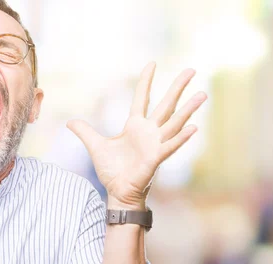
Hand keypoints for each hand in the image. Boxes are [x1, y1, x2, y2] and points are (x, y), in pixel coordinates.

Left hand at [67, 62, 206, 208]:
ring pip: (175, 122)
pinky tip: (194, 128)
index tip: (152, 63)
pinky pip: (170, 146)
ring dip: (188, 109)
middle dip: (177, 87)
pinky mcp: (156, 158)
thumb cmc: (112, 171)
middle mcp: (149, 132)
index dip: (146, 81)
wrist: (117, 191)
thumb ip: (85, 132)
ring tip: (203, 95)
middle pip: (166, 104)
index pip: (142, 98)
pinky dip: (181, 138)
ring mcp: (155, 144)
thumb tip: (69, 121)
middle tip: (191, 70)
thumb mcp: (95, 146)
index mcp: (135, 126)